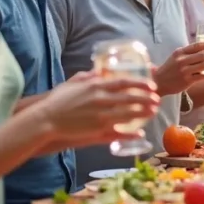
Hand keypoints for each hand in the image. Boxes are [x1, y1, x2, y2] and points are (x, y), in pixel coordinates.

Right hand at [39, 75, 158, 141]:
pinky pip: (118, 129)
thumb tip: (97, 72)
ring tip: (154, 112)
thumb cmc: (58, 101)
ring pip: (128, 113)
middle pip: (129, 98)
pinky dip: (130, 130)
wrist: (45, 119)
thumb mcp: (72, 84)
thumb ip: (86, 77)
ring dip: (143, 112)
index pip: (123, 83)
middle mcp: (100, 99)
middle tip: (157, 99)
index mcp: (95, 86)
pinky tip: (140, 131)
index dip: (140, 84)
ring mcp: (99, 115)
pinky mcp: (96, 128)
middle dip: (146, 98)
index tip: (151, 85)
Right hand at [153, 41, 203, 94]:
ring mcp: (183, 70)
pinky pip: (201, 76)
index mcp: (180, 52)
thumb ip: (189, 53)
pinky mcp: (185, 81)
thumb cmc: (170, 69)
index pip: (198, 45)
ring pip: (203, 65)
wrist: (158, 82)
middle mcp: (181, 60)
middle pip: (202, 55)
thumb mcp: (176, 57)